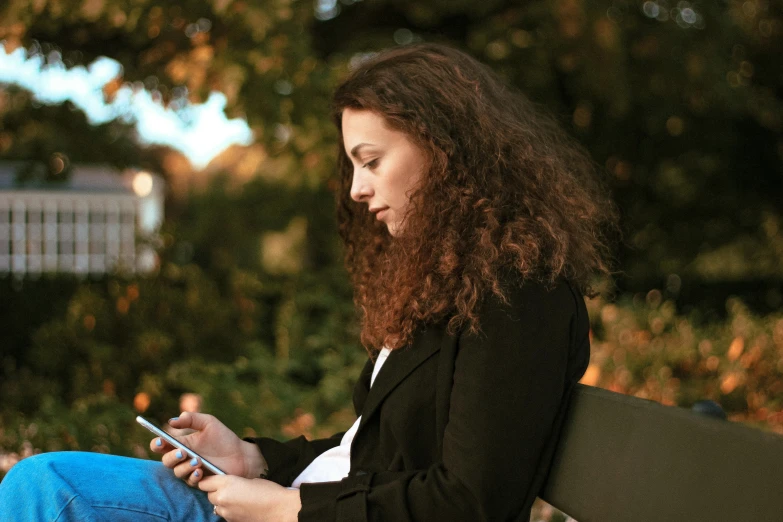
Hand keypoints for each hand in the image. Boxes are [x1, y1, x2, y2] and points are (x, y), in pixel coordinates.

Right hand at [149, 412, 267, 483]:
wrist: (241, 455)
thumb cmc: (224, 438)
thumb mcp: (209, 423)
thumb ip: (191, 419)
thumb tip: (172, 421)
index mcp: (182, 443)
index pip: (162, 445)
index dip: (156, 443)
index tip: (160, 441)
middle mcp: (183, 458)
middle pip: (166, 461)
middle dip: (172, 456)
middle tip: (183, 452)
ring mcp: (190, 470)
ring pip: (177, 472)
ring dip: (185, 466)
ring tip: (198, 460)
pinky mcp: (199, 481)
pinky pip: (190, 482)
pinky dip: (193, 476)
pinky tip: (200, 471)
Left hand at [199, 475, 301, 521]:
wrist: (279, 509)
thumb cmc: (268, 490)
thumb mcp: (249, 480)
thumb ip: (234, 482)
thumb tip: (229, 486)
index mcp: (226, 484)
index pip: (204, 482)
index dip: (209, 480)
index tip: (215, 479)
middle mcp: (222, 499)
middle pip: (209, 495)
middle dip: (216, 492)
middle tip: (229, 489)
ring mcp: (226, 513)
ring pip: (215, 506)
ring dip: (222, 502)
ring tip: (237, 499)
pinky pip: (224, 514)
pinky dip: (229, 510)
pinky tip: (242, 507)